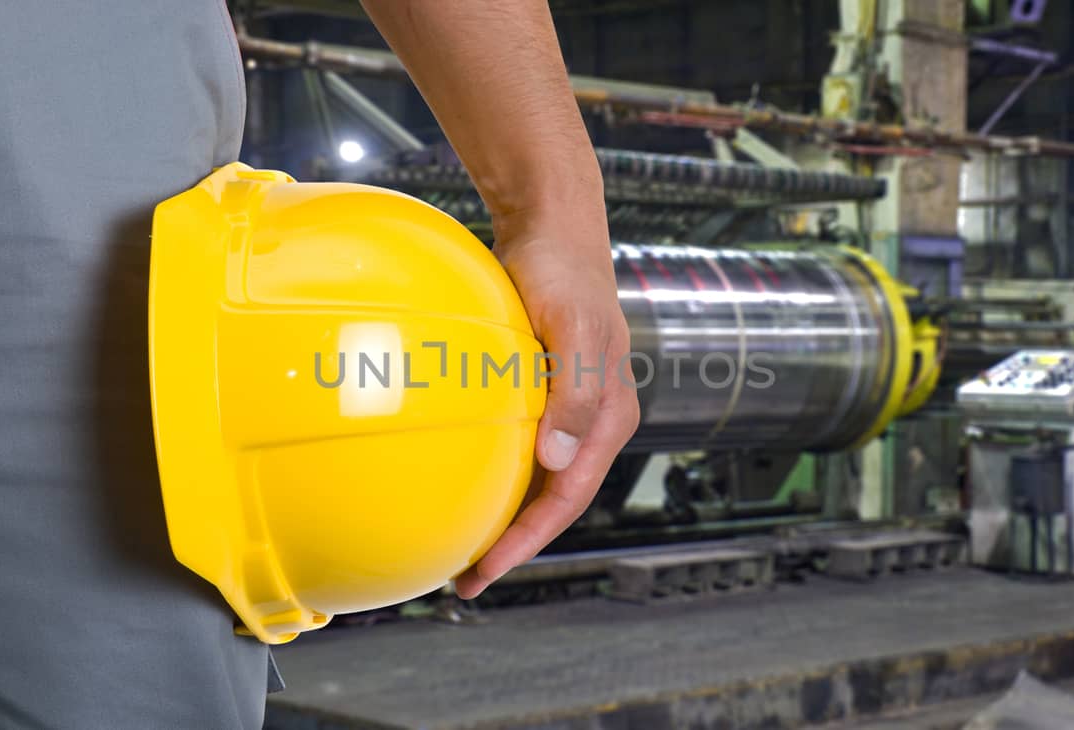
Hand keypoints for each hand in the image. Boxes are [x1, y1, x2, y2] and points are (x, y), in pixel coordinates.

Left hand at [453, 211, 639, 598]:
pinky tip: (464, 481)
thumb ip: (574, 394)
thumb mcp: (572, 328)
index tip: (487, 569)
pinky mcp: (547, 391)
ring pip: (540, 479)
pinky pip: (522, 446)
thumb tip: (558, 462)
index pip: (569, 496)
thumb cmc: (563, 272)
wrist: (553, 226)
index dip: (529, 540)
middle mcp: (594, 421)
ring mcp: (571, 408)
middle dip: (516, 543)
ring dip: (508, 514)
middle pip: (556, 500)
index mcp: (609, 416)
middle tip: (467, 579)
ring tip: (464, 546)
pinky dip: (499, 473)